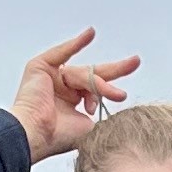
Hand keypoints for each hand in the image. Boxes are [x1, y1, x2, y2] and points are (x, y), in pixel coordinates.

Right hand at [9, 28, 140, 163]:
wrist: (36, 135)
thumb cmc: (57, 137)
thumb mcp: (89, 126)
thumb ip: (102, 114)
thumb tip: (117, 112)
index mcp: (71, 104)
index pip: (95, 91)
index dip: (110, 90)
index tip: (123, 95)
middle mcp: (61, 89)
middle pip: (91, 75)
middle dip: (115, 70)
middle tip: (135, 62)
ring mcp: (50, 77)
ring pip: (82, 73)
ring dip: (99, 83)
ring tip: (115, 94)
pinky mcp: (40, 67)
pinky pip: (62, 52)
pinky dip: (76, 44)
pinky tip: (91, 34)